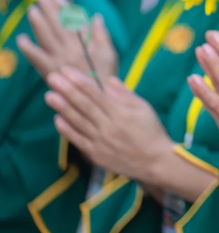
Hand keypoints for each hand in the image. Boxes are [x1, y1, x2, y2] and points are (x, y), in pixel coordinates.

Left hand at [17, 0, 117, 79]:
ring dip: (37, 23)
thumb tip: (96, 16)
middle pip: (57, 25)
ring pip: (45, 37)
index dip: (64, 7)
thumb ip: (102, 34)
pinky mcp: (48, 71)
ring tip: (32, 9)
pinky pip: (36, 58)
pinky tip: (21, 39)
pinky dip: (28, 49)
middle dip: (48, 9)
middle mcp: (70, 49)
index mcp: (85, 44)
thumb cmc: (104, 74)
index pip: (72, 20)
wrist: (94, 97)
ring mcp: (57, 60)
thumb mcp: (109, 53)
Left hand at [44, 68, 172, 182]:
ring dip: (62, 108)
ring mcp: (100, 141)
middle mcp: (107, 125)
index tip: (66, 70)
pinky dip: (67, 130)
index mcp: (120, 112)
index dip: (80, 81)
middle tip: (52, 78)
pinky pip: (78, 140)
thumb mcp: (144, 108)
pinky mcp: (95, 154)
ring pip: (78, 121)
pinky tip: (57, 119)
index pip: (96, 93)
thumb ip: (126, 94)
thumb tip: (109, 80)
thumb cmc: (151, 131)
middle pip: (84, 105)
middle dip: (67, 90)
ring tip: (49, 95)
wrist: (155, 162)